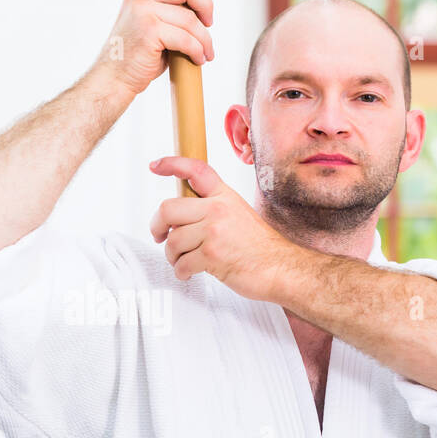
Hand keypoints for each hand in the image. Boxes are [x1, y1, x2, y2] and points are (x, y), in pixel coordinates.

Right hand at [90, 0, 214, 97]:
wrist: (114, 78)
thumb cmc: (138, 54)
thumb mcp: (152, 22)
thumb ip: (172, 5)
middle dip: (206, 5)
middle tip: (210, 23)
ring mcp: (143, 12)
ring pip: (190, 18)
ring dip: (204, 38)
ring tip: (206, 52)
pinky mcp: (150, 31)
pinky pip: (186, 38)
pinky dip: (197, 50)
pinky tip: (198, 59)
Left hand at [148, 157, 294, 301]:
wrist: (281, 268)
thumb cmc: (260, 247)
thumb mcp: (238, 215)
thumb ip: (212, 210)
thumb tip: (180, 219)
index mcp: (224, 196)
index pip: (196, 171)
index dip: (171, 164)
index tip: (155, 166)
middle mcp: (218, 210)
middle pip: (168, 209)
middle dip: (157, 226)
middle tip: (159, 236)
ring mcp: (214, 232)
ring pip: (172, 241)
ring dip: (172, 256)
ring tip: (183, 261)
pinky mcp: (211, 255)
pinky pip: (181, 263)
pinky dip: (181, 272)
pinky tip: (190, 272)